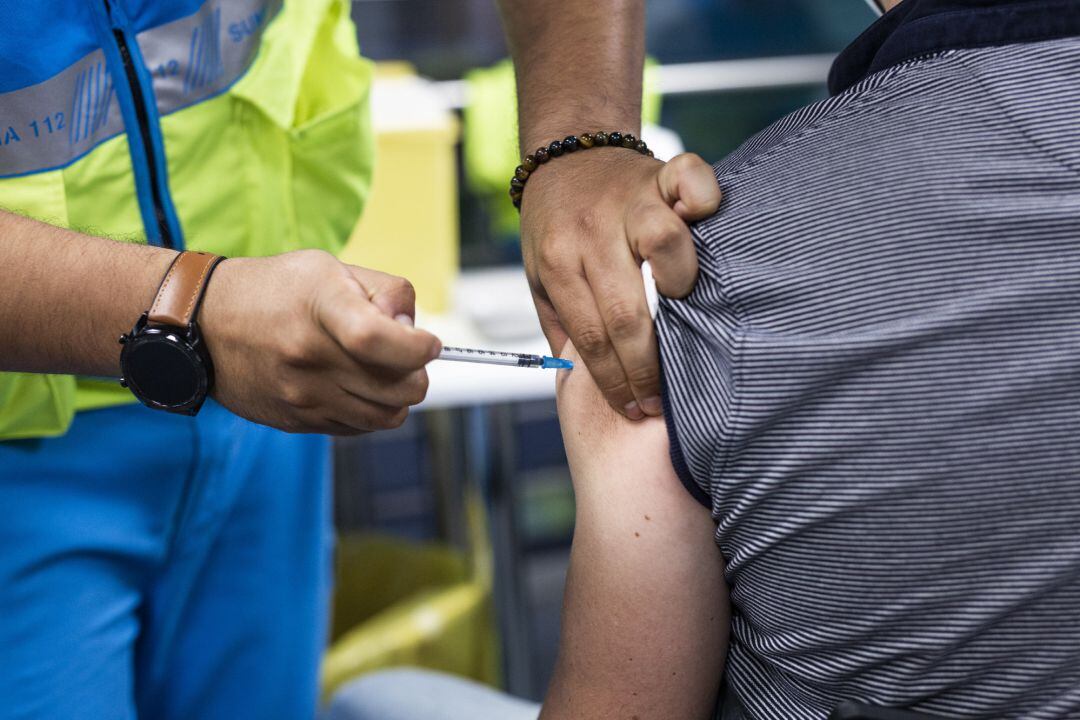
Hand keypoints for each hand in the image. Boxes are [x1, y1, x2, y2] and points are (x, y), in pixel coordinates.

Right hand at [200, 249, 441, 434]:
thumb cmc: (275, 290)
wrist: (202, 324)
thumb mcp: (330, 268)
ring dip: (397, 397)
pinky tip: (354, 386)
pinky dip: (369, 411)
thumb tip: (415, 332)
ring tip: (382, 372)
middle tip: (406, 356)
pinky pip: (358, 428)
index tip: (429, 343)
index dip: (419, 348)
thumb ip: (385, 292)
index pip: (381, 341)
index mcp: (320, 308)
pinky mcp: (295, 421)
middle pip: (398, 389)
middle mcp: (308, 356)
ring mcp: (301, 395)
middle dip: (416, 373)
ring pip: (386, 417)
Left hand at [521, 149, 720, 419]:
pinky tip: (704, 223)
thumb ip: (564, 328)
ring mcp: (629, 200)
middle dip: (646, 366)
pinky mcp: (660, 172)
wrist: (564, 159)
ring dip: (678, 282)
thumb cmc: (557, 229)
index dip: (616, 382)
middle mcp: (593, 232)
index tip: (635, 410)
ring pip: (662, 242)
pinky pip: (691, 178)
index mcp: (559, 263)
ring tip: (684, 305)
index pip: (592, 337)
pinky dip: (703, 199)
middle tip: (660, 397)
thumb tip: (586, 386)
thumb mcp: (541, 281)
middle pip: (627, 310)